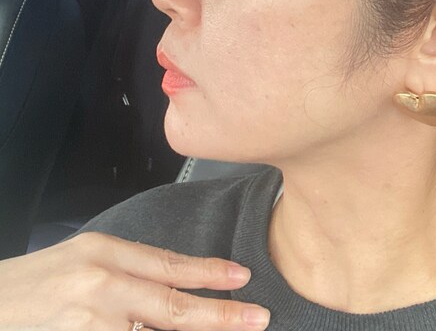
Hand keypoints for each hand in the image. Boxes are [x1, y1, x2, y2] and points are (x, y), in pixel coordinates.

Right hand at [0, 231, 270, 329]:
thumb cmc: (39, 281)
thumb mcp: (87, 257)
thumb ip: (131, 268)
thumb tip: (178, 282)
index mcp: (103, 252)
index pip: (169, 263)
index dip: (210, 272)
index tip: (242, 278)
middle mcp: (98, 286)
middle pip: (170, 305)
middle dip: (219, 315)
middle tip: (256, 317)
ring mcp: (87, 323)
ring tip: (224, 330)